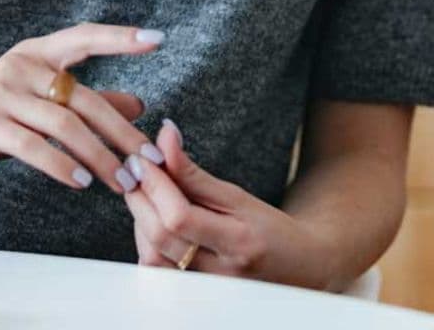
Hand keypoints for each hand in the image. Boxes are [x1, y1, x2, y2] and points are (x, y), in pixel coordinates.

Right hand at [0, 22, 162, 195]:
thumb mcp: (34, 103)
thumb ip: (83, 102)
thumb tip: (139, 103)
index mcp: (34, 53)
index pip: (84, 37)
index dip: (120, 37)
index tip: (158, 38)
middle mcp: (20, 64)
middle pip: (85, 98)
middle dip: (123, 134)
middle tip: (150, 162)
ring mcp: (2, 92)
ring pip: (65, 125)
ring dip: (100, 158)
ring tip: (122, 183)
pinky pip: (34, 146)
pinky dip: (62, 166)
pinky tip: (82, 183)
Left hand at [120, 118, 336, 288]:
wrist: (297, 269)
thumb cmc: (270, 228)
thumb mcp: (238, 196)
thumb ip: (195, 174)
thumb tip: (164, 137)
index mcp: (238, 241)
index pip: (180, 217)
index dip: (155, 184)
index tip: (143, 157)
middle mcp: (221, 272)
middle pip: (161, 237)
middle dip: (140, 197)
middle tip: (136, 169)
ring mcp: (206, 289)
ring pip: (152, 258)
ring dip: (139, 219)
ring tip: (145, 192)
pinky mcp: (194, 295)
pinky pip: (157, 272)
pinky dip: (147, 242)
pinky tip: (152, 221)